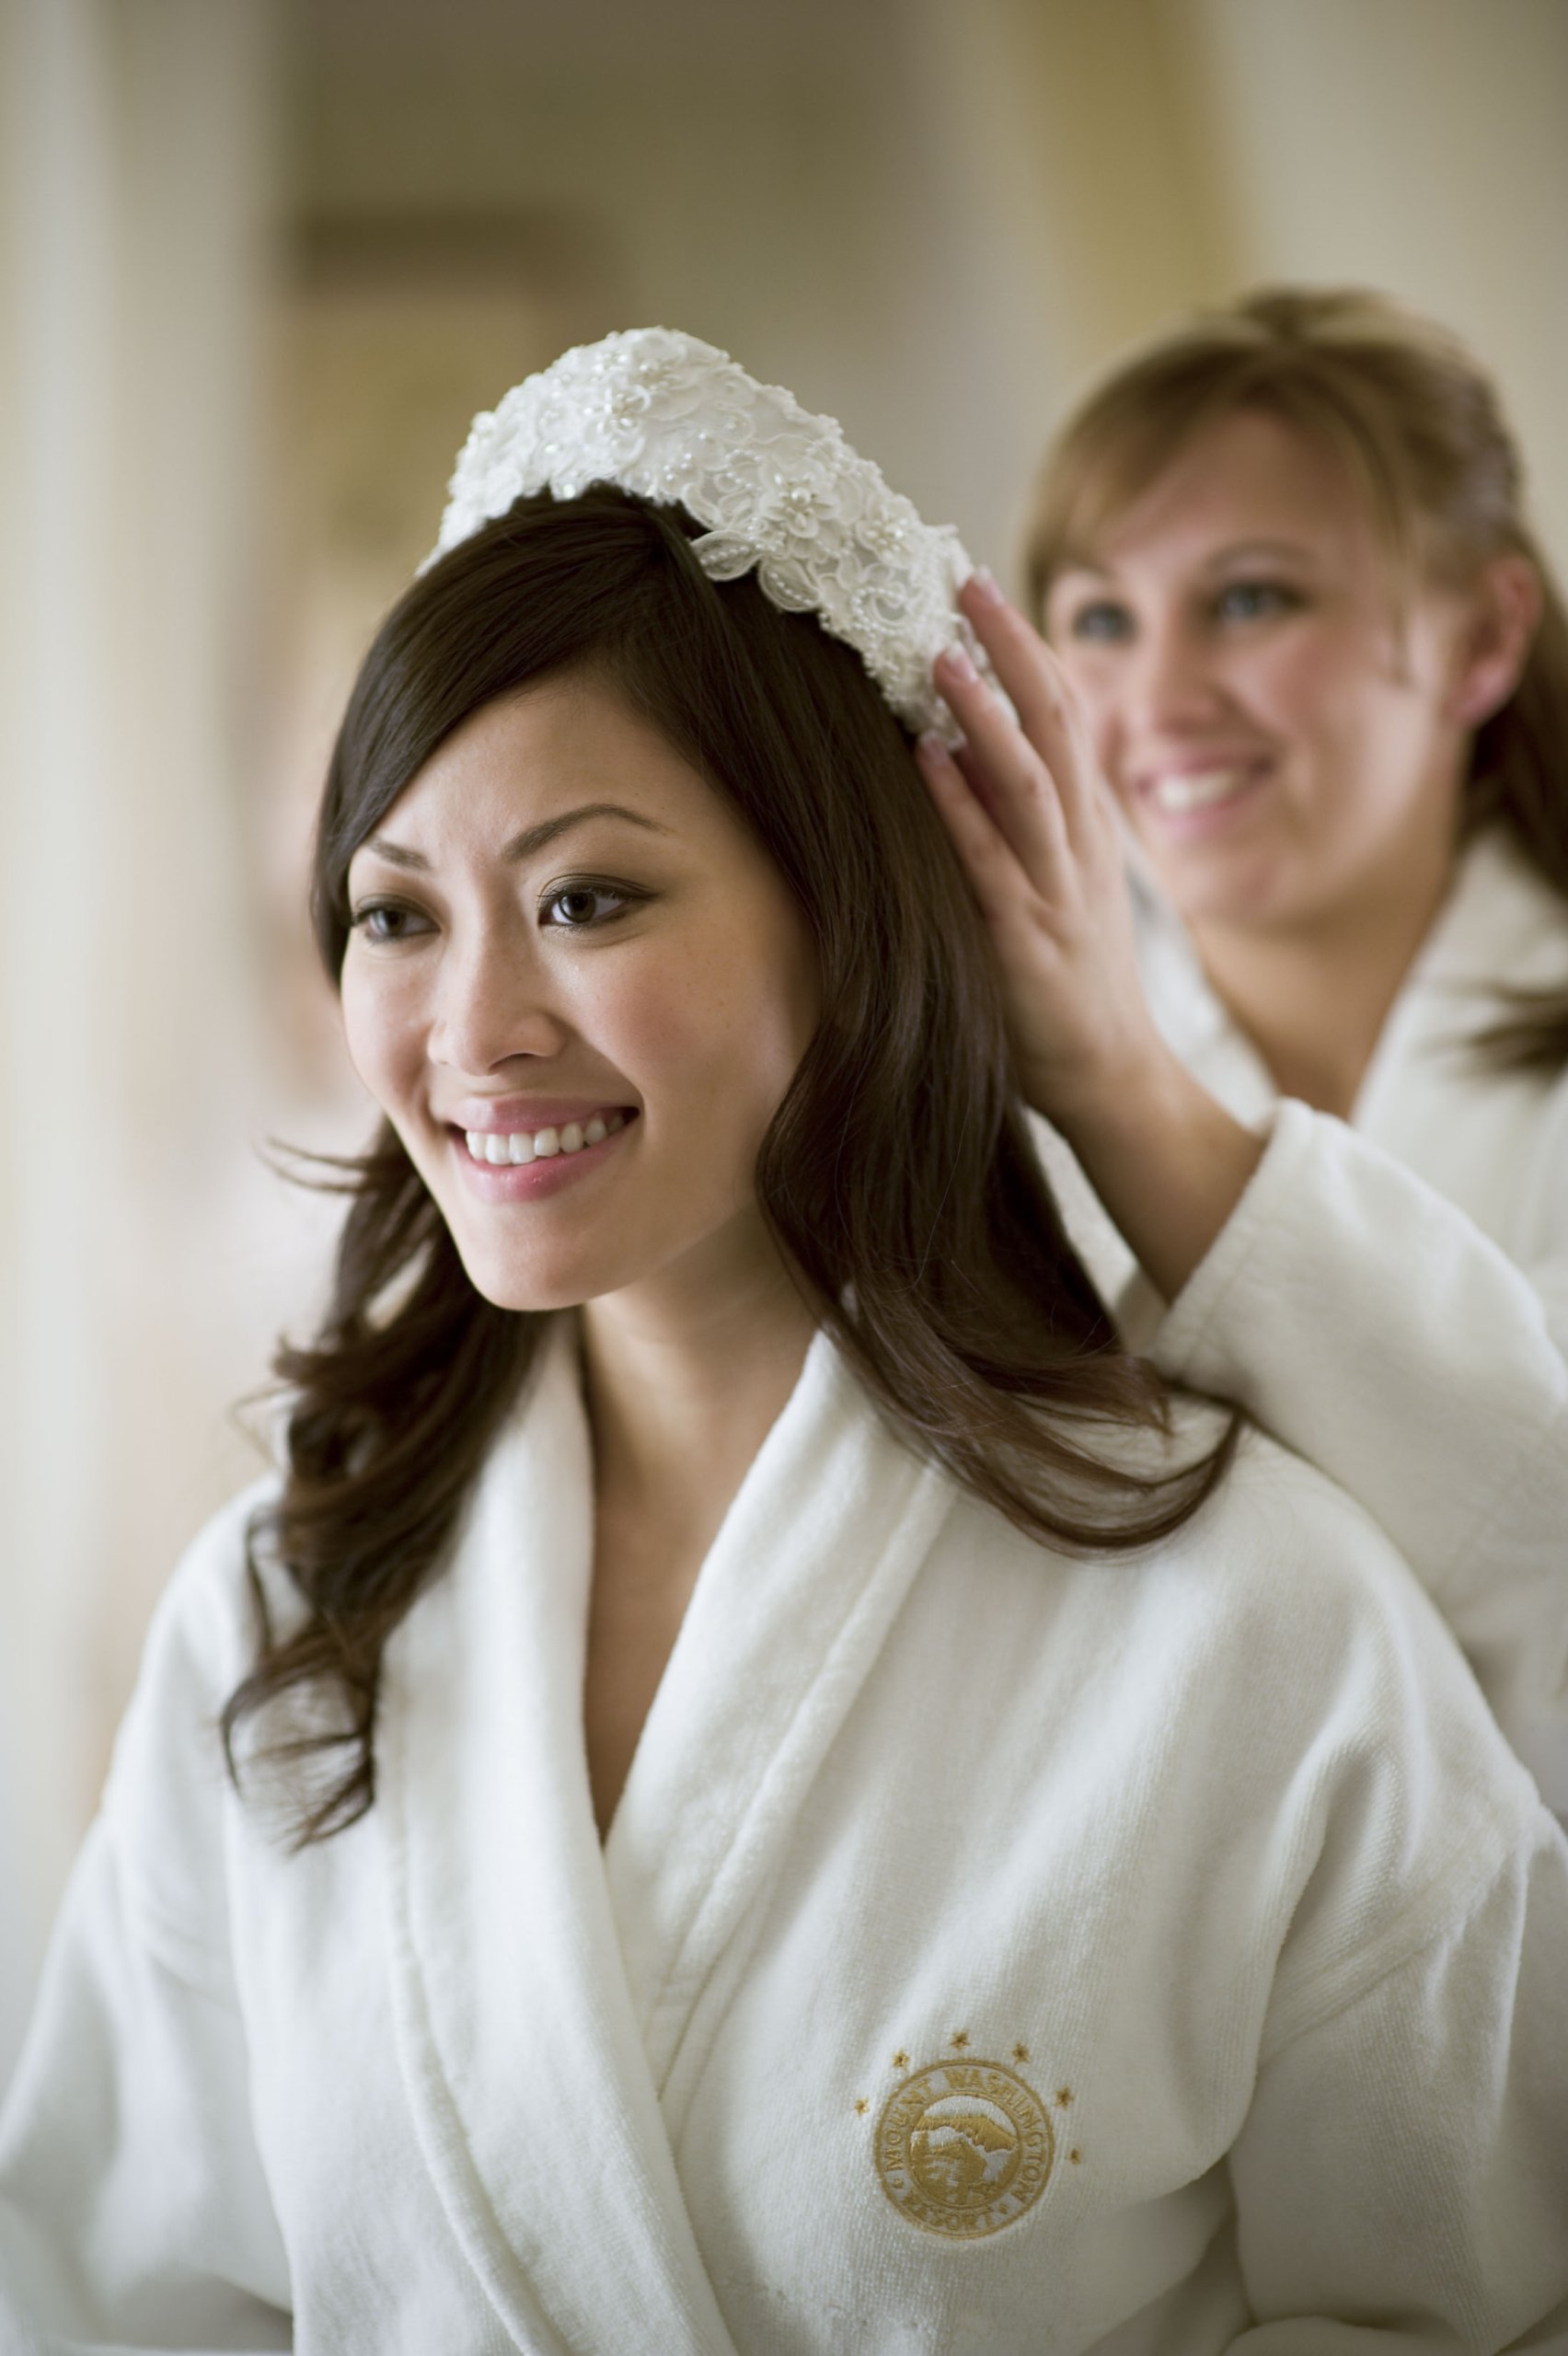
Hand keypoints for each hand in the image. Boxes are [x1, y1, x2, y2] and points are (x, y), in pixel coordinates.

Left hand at [916, 572, 1164, 1133]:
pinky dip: (959, 809)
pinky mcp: (1025, 941)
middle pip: (1053, 723)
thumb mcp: (1057, 885)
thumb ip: (1018, 824)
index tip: (979, 589)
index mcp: (1084, 826)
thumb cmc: (1068, 982)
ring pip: (1029, 782)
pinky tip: (925, 761)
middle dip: (1010, 648)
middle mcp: (1076, 844)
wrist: (1112, 1077)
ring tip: (941, 653)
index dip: (1024, 648)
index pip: (1062, 713)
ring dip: (985, 714)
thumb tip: (956, 752)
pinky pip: (991, 863)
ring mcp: (1054, 890)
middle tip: (961, 581)